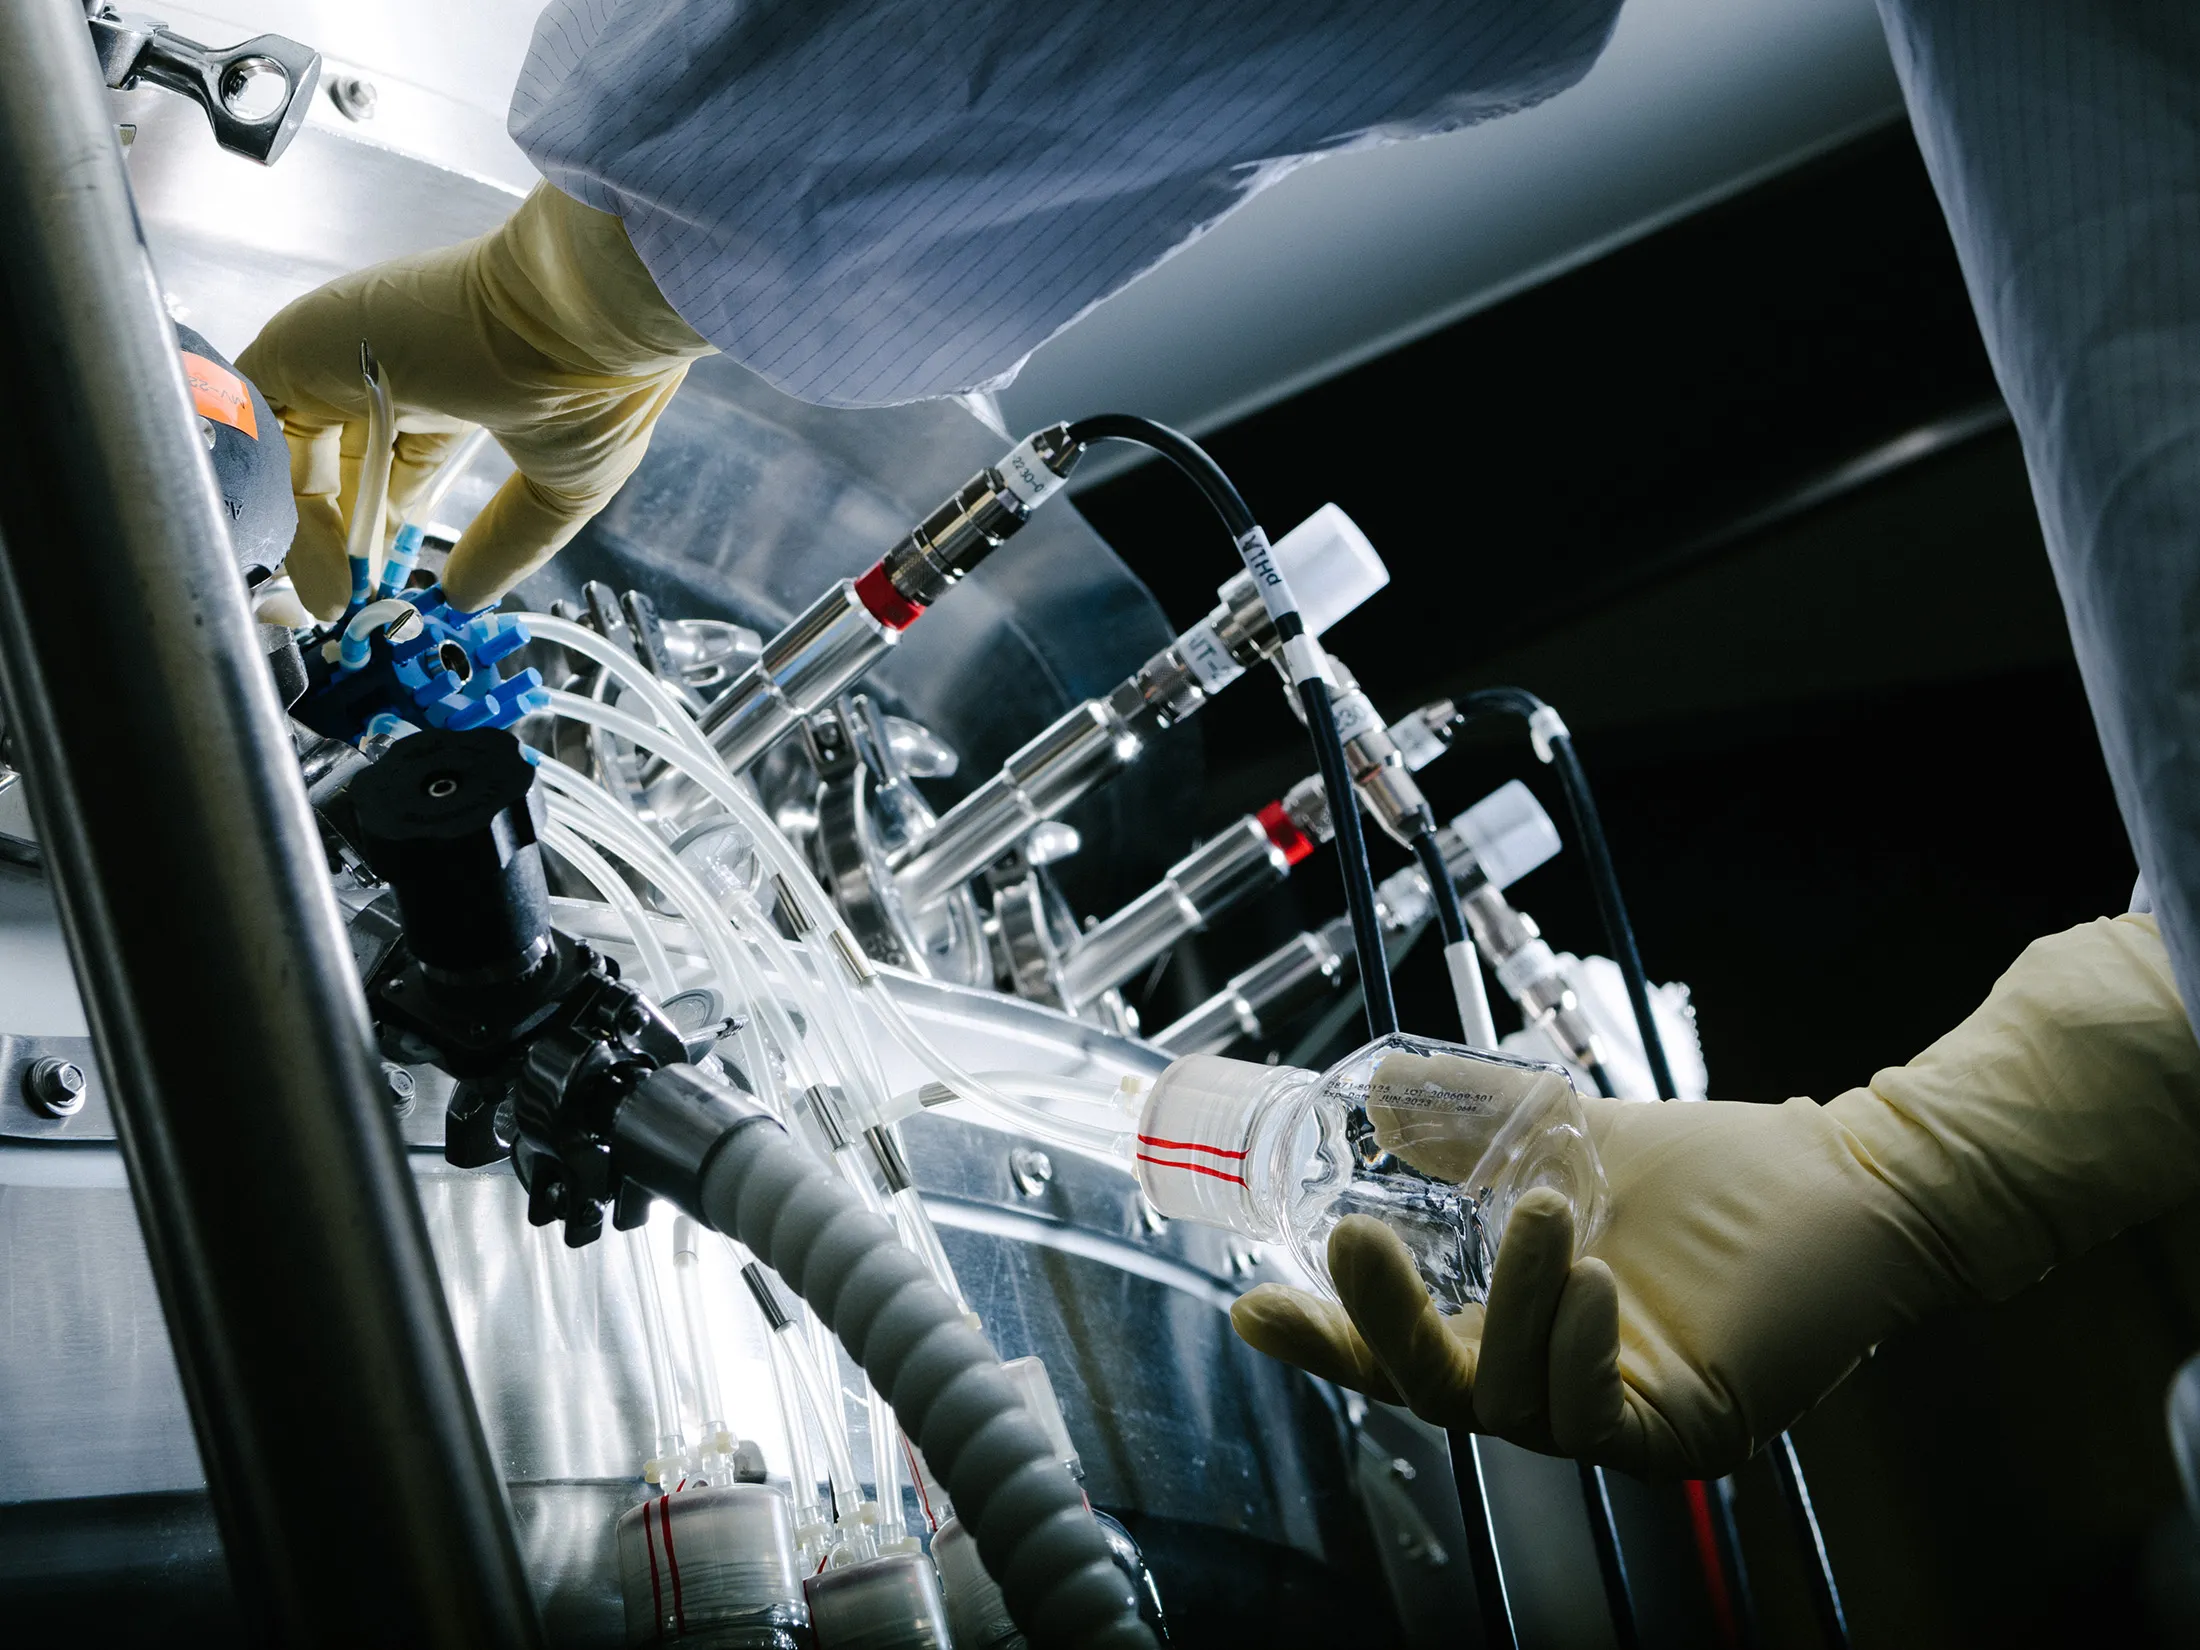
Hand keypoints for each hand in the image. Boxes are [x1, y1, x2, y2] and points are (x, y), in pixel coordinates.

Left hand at [237, 183, 710, 618]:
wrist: (586, 318)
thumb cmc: (596, 385)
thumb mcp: (560, 488)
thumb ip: (508, 543)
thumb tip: (468, 596)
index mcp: (451, 391)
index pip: (384, 471)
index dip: (376, 535)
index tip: (377, 594)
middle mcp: (390, 369)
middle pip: (329, 465)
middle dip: (330, 542)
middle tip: (339, 606)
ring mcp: (344, 354)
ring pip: (286, 450)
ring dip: (301, 532)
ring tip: (334, 596)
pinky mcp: (302, 344)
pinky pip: (253, 426)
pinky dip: (273, 495)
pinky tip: (318, 555)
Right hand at [1234, 915, 2199, 1476]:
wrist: (1849, 1178)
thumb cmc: (1720, 1174)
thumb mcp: (1568, 1144)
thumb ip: (1469, 1132)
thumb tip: (1375, 1093)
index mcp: (1519, 1333)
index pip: (1404, 1354)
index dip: (1329, 1335)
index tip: (1255, 1307)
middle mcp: (1558, 1390)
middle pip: (1435, 1392)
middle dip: (1384, 1324)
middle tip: (1353, 1239)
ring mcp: (1619, 1420)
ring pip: (1514, 1404)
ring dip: (1513, 1309)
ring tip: (1543, 1219)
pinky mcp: (1687, 1432)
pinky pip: (1599, 1419)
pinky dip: (1578, 1349)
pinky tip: (1589, 1283)